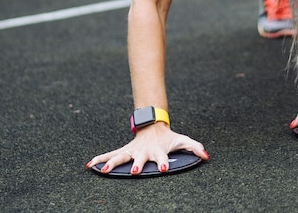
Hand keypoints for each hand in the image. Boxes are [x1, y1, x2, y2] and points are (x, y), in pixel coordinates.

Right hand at [86, 122, 208, 174]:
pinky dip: (100, 159)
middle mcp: (144, 152)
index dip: (163, 162)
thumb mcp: (183, 140)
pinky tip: (90, 165)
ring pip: (121, 156)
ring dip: (112, 162)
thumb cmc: (168, 138)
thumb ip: (195, 147)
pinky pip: (109, 155)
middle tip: (134, 171)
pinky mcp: (124, 151)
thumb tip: (207, 156)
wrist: (154, 126)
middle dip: (137, 164)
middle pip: (139, 158)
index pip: (162, 156)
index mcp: (158, 151)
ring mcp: (132, 151)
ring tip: (105, 170)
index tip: (164, 168)